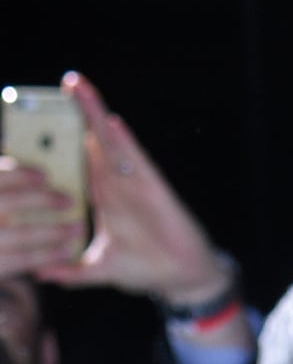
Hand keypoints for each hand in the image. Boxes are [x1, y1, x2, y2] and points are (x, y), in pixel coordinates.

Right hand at [0, 158, 86, 276]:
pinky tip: (65, 251)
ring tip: (77, 228)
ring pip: (20, 234)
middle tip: (69, 200)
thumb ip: (9, 193)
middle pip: (6, 203)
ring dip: (53, 230)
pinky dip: (47, 255)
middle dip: (41, 200)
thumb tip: (42, 179)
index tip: (45, 174)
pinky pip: (22, 260)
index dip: (18, 175)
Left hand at [32, 72, 233, 306]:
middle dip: (78, 112)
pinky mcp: (155, 191)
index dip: (61, 137)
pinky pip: (137, 162)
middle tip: (65, 84)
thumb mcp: (100, 269)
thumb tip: (40, 274)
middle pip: (92, 140)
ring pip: (111, 142)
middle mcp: (116, 184)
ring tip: (78, 87)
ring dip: (96, 114)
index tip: (40, 116)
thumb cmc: (146, 268)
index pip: (77, 159)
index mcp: (101, 197)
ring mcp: (135, 184)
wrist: (182, 279)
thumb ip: (71, 270)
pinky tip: (111, 123)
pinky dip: (125, 142)